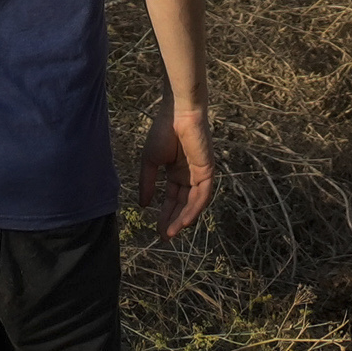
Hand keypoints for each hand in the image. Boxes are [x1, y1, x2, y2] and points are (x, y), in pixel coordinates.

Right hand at [135, 100, 212, 239]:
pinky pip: (202, 195)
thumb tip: (143, 205)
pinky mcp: (208, 170)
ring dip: (183, 219)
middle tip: (164, 237)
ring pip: (193, 203)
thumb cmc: (162, 132)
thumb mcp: (150, 162)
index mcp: (177, 172)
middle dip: (174, 220)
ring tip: (171, 232)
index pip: (172, 198)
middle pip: (183, 204)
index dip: (165, 214)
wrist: (176, 113)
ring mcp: (200, 174)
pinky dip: (194, 209)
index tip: (157, 230)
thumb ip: (147, 183)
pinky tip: (184, 220)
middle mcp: (190, 175)